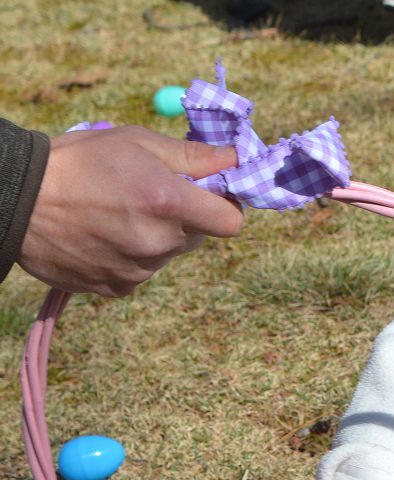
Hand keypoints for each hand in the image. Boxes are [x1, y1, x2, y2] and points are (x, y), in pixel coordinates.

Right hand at [17, 126, 243, 296]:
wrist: (16, 200)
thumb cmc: (79, 160)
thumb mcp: (136, 141)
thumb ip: (192, 156)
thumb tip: (236, 160)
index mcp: (169, 202)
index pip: (231, 223)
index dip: (225, 207)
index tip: (209, 196)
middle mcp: (158, 242)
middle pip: (197, 238)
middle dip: (184, 218)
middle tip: (148, 196)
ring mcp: (139, 270)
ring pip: (167, 254)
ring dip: (155, 237)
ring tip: (115, 214)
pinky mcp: (119, 288)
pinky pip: (141, 271)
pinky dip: (130, 256)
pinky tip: (102, 235)